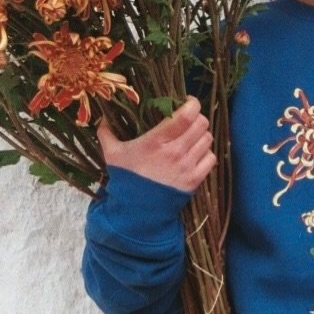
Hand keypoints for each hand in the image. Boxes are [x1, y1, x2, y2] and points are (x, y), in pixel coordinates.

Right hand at [96, 97, 216, 192]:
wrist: (136, 211)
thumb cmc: (125, 179)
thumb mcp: (112, 154)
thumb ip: (107, 133)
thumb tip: (102, 118)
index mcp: (156, 141)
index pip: (186, 115)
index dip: (192, 104)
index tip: (187, 102)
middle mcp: (175, 151)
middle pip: (201, 124)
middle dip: (197, 118)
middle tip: (189, 120)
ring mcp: (187, 166)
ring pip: (207, 139)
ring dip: (202, 135)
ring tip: (192, 137)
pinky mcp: (194, 180)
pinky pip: (211, 158)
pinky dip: (206, 153)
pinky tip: (196, 153)